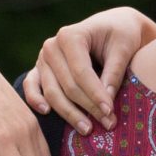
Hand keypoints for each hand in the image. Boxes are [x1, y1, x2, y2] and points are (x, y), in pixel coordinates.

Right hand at [20, 8, 155, 132]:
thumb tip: (105, 103)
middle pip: (67, 85)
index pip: (81, 72)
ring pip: (52, 92)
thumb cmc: (119, 34)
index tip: (110, 112)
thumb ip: (114, 73)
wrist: (111, 26)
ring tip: (88, 129)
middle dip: (88, 107)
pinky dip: (35, 100)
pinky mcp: (39, 70)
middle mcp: (52, 46)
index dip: (95, 94)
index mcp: (70, 36)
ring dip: (69, 113)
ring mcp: (43, 58)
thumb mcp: (123, 48)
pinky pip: (31, 86)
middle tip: (108, 124)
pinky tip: (47, 112)